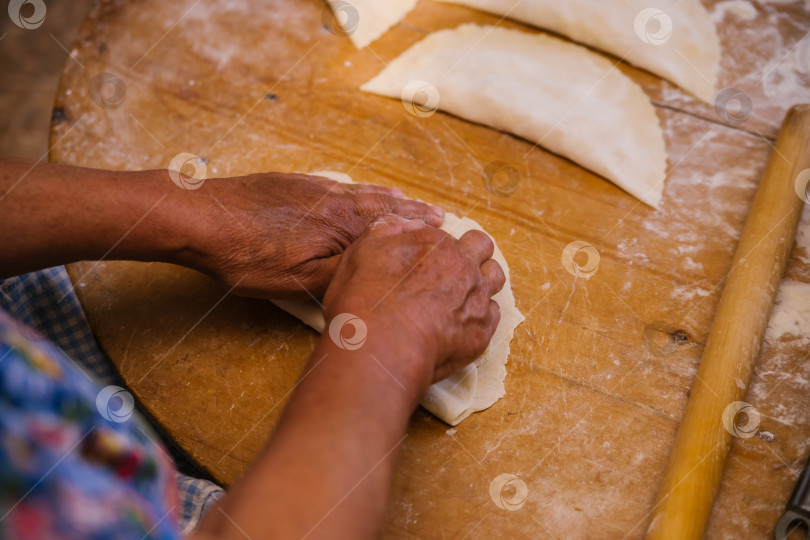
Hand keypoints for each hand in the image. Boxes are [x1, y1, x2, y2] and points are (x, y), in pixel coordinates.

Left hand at [181, 173, 444, 298]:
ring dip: (389, 200)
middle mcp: (335, 201)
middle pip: (383, 207)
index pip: (392, 228)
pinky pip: (338, 185)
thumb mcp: (298, 280)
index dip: (418, 233)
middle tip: (439, 215)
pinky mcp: (293, 185)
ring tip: (409, 202)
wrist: (201, 217)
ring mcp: (314, 190)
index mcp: (341, 227)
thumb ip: (341, 275)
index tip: (444, 233)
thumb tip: (374, 272)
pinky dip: (359, 189)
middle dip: (413, 213)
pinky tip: (359, 190)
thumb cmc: (247, 254)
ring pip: (362, 193)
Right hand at [322, 215, 504, 388]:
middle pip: (482, 245)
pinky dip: (481, 315)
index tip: (425, 261)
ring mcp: (476, 296)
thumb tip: (408, 223)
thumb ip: (387, 228)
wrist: (384, 346)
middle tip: (453, 270)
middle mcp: (462, 264)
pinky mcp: (482, 329)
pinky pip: (494, 313)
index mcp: (435, 242)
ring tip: (464, 294)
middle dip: (472, 252)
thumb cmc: (366, 298)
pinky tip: (462, 323)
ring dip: (483, 280)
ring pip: (495, 276)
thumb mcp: (363, 250)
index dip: (435, 248)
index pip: (445, 235)